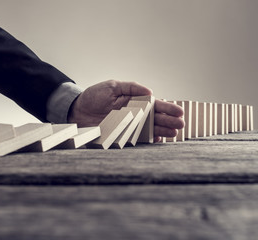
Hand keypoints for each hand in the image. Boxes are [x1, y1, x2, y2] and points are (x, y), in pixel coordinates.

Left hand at [68, 80, 183, 141]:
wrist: (77, 110)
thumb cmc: (94, 96)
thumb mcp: (112, 86)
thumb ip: (131, 88)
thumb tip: (151, 91)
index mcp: (134, 100)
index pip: (154, 104)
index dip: (167, 108)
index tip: (179, 111)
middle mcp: (134, 113)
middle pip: (155, 117)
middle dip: (168, 120)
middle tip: (181, 125)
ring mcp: (129, 125)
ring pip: (150, 128)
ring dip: (163, 130)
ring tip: (174, 133)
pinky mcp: (122, 135)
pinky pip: (138, 138)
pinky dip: (149, 139)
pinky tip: (159, 139)